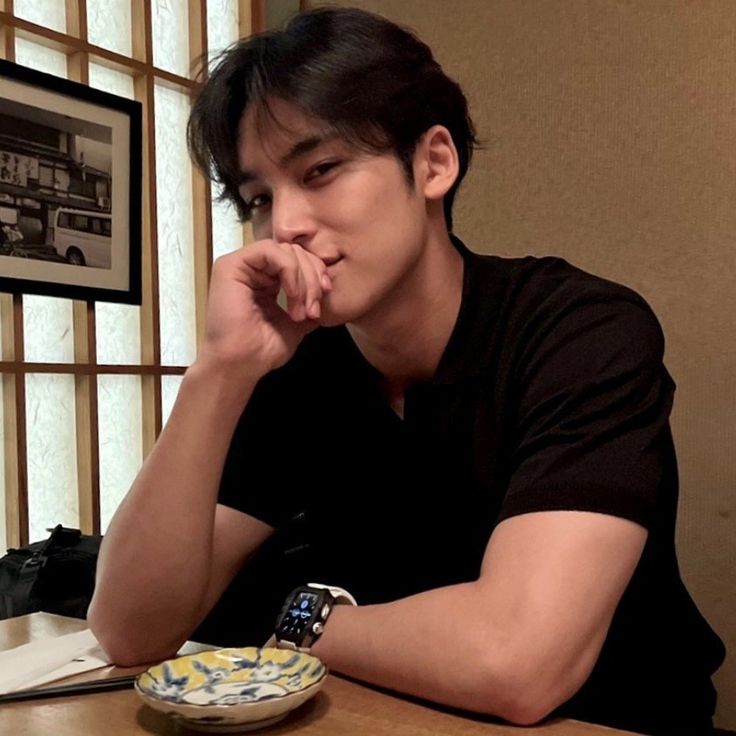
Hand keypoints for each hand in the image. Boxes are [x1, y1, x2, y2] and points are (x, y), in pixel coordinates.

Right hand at [197, 239, 331, 377]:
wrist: (240, 366)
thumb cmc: (261, 351)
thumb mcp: (296, 325)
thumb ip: (308, 305)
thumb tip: (326, 296)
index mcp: (266, 281)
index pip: (298, 260)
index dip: (317, 273)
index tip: (326, 295)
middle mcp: (253, 270)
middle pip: (295, 252)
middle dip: (313, 277)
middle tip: (314, 308)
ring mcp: (241, 266)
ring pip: (286, 250)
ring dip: (303, 278)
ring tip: (302, 309)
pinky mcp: (231, 265)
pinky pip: (271, 251)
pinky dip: (289, 270)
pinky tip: (292, 295)